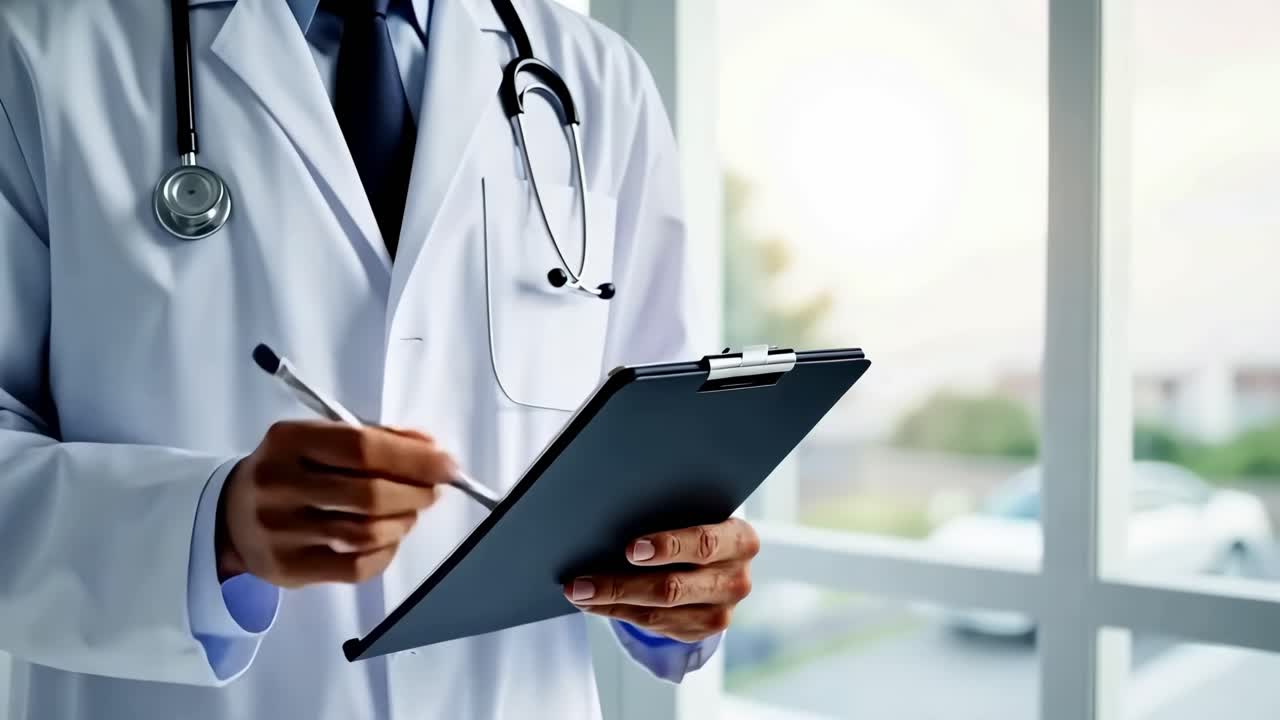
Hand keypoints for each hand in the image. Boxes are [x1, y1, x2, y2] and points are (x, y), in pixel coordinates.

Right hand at [216, 421, 454, 587]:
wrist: (228, 516)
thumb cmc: (290, 469)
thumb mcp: (317, 440)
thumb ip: (374, 439)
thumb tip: (431, 449)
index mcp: (289, 440)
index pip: (362, 447)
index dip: (413, 458)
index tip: (447, 466)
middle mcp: (279, 484)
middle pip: (369, 494)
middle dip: (415, 493)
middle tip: (432, 492)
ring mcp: (280, 531)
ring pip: (366, 532)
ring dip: (403, 522)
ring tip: (409, 513)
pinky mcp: (288, 569)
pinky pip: (356, 567)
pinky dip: (385, 552)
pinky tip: (388, 538)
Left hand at [564, 518, 758, 642]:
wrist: (721, 559)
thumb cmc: (698, 524)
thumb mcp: (696, 513)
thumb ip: (670, 514)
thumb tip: (612, 516)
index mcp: (740, 540)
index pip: (704, 544)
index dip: (668, 547)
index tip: (629, 549)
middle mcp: (736, 580)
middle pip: (673, 587)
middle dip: (621, 584)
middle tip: (583, 581)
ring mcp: (722, 612)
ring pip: (658, 612)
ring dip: (611, 602)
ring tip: (578, 593)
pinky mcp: (703, 631)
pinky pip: (654, 626)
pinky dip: (619, 613)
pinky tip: (594, 603)